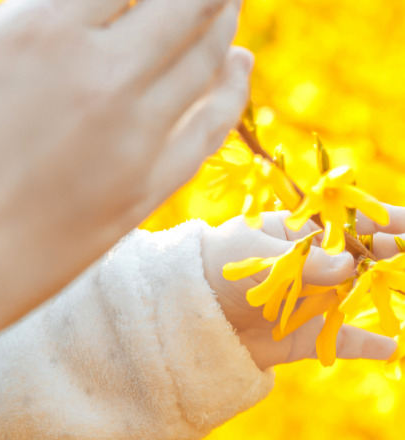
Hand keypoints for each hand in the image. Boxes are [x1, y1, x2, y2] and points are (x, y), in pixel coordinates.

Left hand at [204, 209, 404, 367]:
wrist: (185, 311)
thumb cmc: (215, 265)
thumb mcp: (257, 256)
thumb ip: (304, 263)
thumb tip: (350, 266)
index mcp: (298, 233)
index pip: (348, 223)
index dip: (382, 221)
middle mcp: (313, 266)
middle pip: (363, 260)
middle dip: (391, 258)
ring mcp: (313, 300)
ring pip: (360, 298)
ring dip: (385, 296)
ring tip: (404, 297)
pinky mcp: (308, 334)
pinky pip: (345, 340)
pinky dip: (368, 344)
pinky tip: (392, 346)